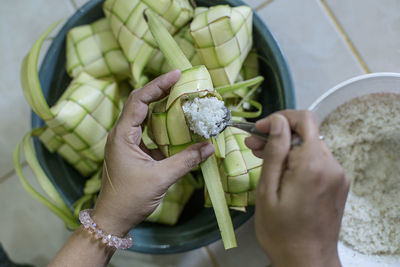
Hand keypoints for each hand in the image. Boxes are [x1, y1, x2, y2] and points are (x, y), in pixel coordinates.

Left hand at [91, 70, 214, 235]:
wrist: (113, 218)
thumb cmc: (131, 198)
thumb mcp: (160, 178)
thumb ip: (185, 161)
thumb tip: (209, 146)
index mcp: (122, 135)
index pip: (139, 101)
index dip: (157, 85)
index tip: (176, 75)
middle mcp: (122, 134)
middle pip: (141, 103)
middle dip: (161, 91)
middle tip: (182, 82)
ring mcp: (127, 143)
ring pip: (145, 116)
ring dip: (162, 107)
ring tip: (182, 98)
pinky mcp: (134, 152)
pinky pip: (149, 131)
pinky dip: (164, 126)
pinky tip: (178, 125)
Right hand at [245, 111, 349, 266]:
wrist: (307, 261)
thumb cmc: (281, 231)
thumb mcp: (267, 190)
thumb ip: (275, 152)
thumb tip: (277, 121)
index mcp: (313, 165)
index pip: (304, 120)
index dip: (279, 119)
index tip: (258, 130)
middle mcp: (332, 165)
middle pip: (306, 133)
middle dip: (279, 135)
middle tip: (253, 145)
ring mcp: (338, 175)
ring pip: (310, 147)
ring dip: (287, 148)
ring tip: (262, 157)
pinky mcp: (338, 184)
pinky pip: (317, 161)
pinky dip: (298, 160)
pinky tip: (280, 171)